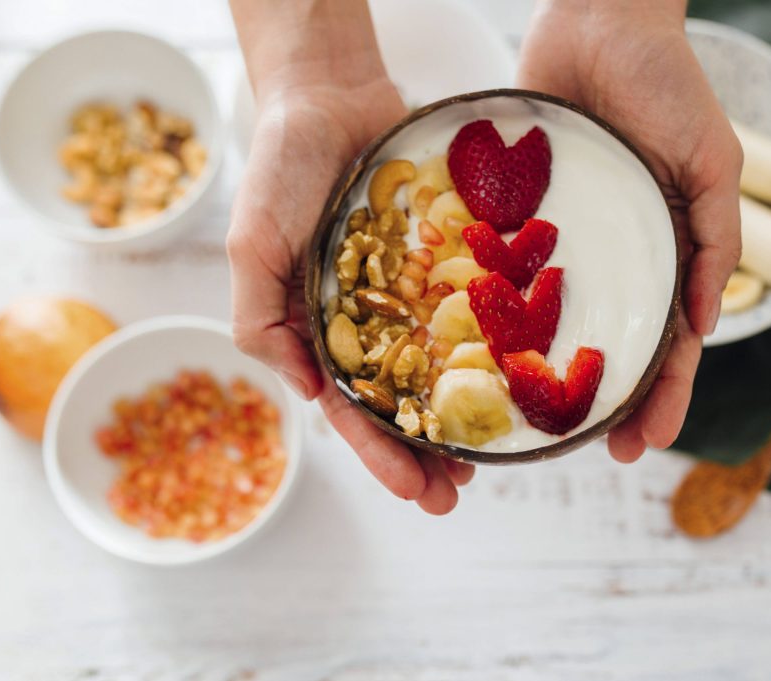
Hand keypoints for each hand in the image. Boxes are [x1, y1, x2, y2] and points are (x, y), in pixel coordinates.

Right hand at [227, 0, 473, 512]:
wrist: (331, 93)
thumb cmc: (279, 167)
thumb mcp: (251, 245)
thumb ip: (261, 320)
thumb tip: (305, 394)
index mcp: (320, 330)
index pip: (352, 410)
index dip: (382, 455)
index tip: (416, 492)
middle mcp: (370, 321)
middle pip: (404, 403)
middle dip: (428, 454)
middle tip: (461, 496)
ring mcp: (412, 292)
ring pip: (445, 367)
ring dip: (466, 415)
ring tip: (495, 458)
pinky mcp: (446, 259)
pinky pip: (473, 306)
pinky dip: (493, 343)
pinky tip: (519, 374)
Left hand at [518, 0, 742, 460]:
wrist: (598, 17)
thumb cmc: (667, 86)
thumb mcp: (711, 161)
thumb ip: (714, 238)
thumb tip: (702, 324)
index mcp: (663, 253)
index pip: (667, 342)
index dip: (661, 396)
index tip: (645, 443)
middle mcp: (610, 257)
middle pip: (605, 345)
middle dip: (603, 404)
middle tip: (587, 452)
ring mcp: (559, 242)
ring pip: (548, 322)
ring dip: (543, 374)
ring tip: (528, 422)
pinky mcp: (511, 216)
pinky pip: (500, 270)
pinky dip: (491, 311)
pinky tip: (476, 351)